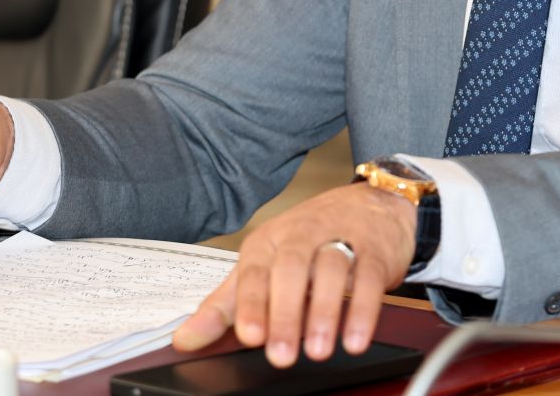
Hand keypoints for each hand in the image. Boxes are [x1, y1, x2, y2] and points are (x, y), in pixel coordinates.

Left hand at [172, 182, 416, 366]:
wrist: (371, 203)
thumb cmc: (309, 239)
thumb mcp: (263, 266)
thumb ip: (225, 306)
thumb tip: (185, 339)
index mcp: (269, 241)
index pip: (255, 272)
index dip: (252, 305)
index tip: (249, 336)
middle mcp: (302, 236)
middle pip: (290, 270)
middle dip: (286, 314)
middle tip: (282, 355)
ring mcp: (340, 238)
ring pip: (330, 271)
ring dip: (324, 313)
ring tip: (319, 350)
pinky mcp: (374, 250)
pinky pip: (368, 277)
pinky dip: (362, 310)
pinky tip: (355, 338)